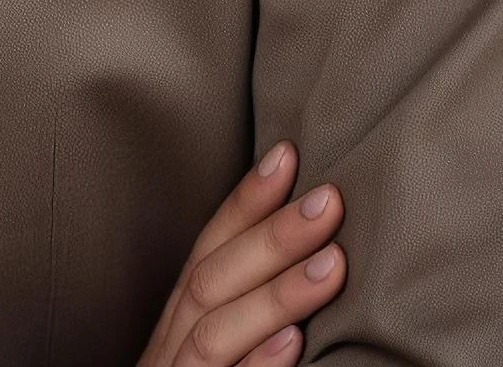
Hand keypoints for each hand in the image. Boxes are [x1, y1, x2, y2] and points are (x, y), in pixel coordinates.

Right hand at [137, 140, 347, 366]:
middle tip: (328, 201)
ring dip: (275, 295)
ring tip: (332, 265)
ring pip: (215, 330)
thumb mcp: (213, 351)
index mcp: (177, 321)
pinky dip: (257, 365)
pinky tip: (295, 343)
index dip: (245, 202)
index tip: (287, 155)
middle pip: (211, 280)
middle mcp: (169, 344)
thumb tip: (306, 256)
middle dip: (272, 237)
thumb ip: (240, 312)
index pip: (207, 249)